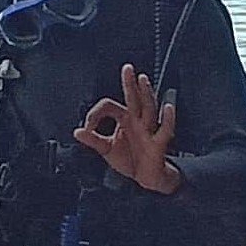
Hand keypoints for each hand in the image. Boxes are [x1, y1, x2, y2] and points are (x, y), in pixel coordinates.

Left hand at [72, 66, 180, 194]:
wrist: (146, 178)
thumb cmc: (129, 158)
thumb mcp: (106, 149)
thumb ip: (93, 140)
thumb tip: (77, 132)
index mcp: (125, 119)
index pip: (109, 106)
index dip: (95, 113)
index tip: (87, 127)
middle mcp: (137, 121)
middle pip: (133, 98)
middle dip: (130, 83)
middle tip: (127, 68)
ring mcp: (149, 130)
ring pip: (149, 108)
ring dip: (146, 94)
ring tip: (143, 79)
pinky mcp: (159, 143)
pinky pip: (165, 129)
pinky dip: (167, 118)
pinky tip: (168, 107)